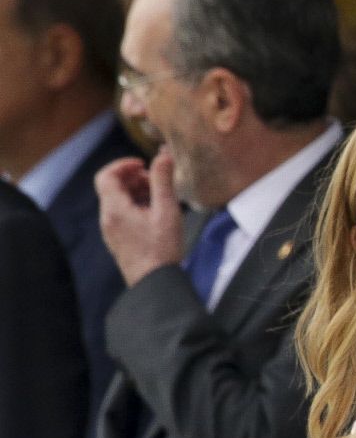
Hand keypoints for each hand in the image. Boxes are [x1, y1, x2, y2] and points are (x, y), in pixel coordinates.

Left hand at [97, 148, 185, 286]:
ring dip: (135, 191)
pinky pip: (121, 213)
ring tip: (159, 196)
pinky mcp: (118, 239)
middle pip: (111, 187)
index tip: (144, 165)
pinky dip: (135, 204)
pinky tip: (155, 213)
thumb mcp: (167, 211)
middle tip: (157, 180)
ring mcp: (111, 230)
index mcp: (115, 209)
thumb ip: (163, 181)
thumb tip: (162, 155)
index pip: (106, 176)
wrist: (154, 283)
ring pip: (117, 200)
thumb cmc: (162, 247)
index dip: (123, 164)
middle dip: (133, 177)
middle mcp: (107, 218)